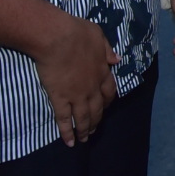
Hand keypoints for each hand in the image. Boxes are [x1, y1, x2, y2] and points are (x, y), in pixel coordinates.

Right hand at [32, 14, 118, 145]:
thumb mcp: (98, 36)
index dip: (108, 101)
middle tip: (94, 129)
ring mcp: (77, 95)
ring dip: (85, 130)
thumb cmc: (77, 32)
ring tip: (84, 139)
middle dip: (96, 120)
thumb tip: (117, 60)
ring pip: (83, 118)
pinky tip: (69, 142)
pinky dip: (67, 132)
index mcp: (102, 71)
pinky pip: (64, 119)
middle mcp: (92, 87)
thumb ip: (107, 49)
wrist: (57, 38)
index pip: (109, 91)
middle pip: (97, 109)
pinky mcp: (60, 99)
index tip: (107, 107)